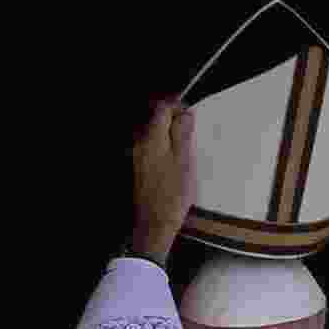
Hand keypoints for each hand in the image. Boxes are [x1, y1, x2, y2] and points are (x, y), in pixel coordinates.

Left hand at [131, 99, 195, 264]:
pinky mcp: (139, 167)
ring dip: (169, 133)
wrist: (154, 223)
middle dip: (173, 118)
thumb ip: (183, 134)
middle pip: (155, 119)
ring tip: (186, 146)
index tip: (191, 111)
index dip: (177, 105)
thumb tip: (185, 113)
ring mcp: (137, 155)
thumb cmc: (173, 195)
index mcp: (152, 138)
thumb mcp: (185, 162)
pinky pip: (151, 147)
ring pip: (154, 133)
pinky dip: (164, 145)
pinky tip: (176, 159)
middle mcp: (140, 143)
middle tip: (191, 128)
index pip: (161, 108)